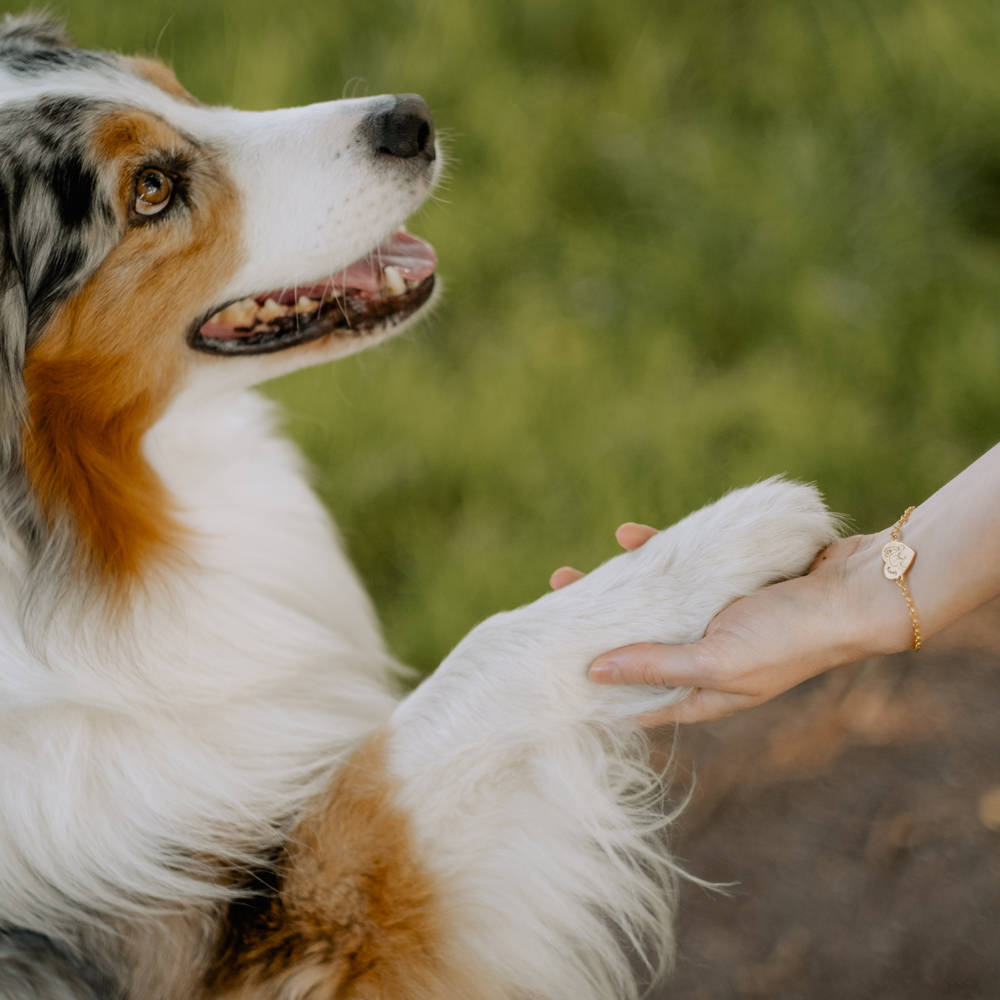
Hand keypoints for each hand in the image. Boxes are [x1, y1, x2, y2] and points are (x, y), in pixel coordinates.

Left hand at [551, 524, 912, 724]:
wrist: (855, 589)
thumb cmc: (790, 638)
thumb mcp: (716, 661)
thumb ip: (656, 665)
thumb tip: (593, 672)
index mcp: (700, 691)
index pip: (634, 701)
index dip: (595, 693)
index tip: (551, 682)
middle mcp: (700, 657)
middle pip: (632, 647)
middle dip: (591, 632)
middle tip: (550, 610)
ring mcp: (710, 618)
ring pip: (648, 605)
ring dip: (612, 589)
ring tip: (570, 575)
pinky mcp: (722, 581)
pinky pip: (677, 567)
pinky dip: (653, 553)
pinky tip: (628, 536)